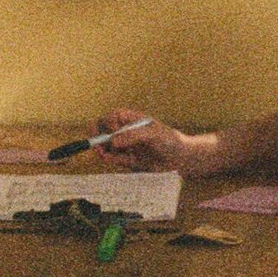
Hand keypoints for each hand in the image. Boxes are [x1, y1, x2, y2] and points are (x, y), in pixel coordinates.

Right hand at [93, 109, 225, 177]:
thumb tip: (113, 142)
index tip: (114, 132)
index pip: (111, 117)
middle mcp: (125, 131)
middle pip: (103, 130)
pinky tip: (109, 159)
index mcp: (131, 119)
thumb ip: (133, 136)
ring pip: (105, 145)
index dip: (108, 123)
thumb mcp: (152, 134)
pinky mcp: (126, 160)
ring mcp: (125, 146)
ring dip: (101, 149)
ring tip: (104, 154)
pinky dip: (108, 159)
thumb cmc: (169, 140)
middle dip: (98, 136)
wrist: (179, 159)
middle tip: (98, 145)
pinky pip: (112, 158)